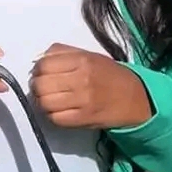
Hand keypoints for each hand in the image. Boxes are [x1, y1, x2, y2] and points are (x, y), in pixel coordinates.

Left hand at [30, 43, 152, 129]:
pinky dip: (52, 115)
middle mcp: (82, 79)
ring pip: (45, 103)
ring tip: (49, 99)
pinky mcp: (84, 119)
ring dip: (42, 102)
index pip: (44, 65)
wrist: (134, 98)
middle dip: (37, 87)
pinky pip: (55, 119)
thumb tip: (37, 60)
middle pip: (41, 85)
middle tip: (42, 88)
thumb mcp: (88, 55)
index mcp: (82, 60)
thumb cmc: (108, 74)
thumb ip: (62, 53)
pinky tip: (58, 110)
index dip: (37, 70)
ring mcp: (83, 100)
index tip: (40, 74)